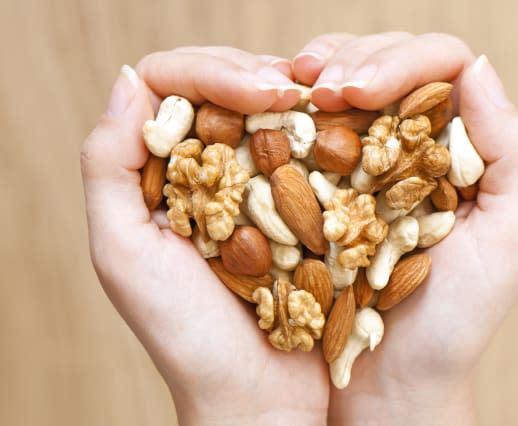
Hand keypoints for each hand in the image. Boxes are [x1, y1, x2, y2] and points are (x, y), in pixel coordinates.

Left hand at [81, 48, 328, 425]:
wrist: (259, 394)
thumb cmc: (186, 337)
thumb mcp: (124, 254)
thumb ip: (108, 167)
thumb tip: (128, 80)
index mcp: (157, 175)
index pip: (168, 86)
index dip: (209, 73)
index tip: (258, 93)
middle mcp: (204, 172)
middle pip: (220, 88)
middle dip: (254, 76)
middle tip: (291, 88)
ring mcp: (255, 186)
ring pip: (267, 111)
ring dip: (292, 96)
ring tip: (321, 99)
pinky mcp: (297, 207)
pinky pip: (306, 149)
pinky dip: (323, 130)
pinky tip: (338, 127)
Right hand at [293, 33, 517, 424]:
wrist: (387, 382)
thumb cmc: (453, 323)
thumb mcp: (511, 240)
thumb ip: (512, 152)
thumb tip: (478, 68)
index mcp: (459, 148)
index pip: (440, 65)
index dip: (399, 61)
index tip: (355, 92)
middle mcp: (410, 145)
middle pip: (387, 61)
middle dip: (350, 61)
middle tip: (315, 88)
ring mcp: (360, 163)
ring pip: (342, 84)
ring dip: (314, 75)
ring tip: (293, 90)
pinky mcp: (318, 186)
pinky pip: (304, 129)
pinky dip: (286, 110)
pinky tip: (275, 111)